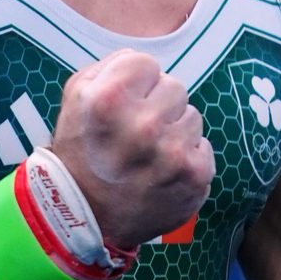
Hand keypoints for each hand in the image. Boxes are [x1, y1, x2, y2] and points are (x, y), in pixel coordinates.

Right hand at [47, 49, 214, 247]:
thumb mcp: (76, 97)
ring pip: (192, 116)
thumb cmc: (80, 151)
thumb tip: (145, 63)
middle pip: (174, 87)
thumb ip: (110, 67)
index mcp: (110, 99)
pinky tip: (163, 171)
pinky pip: (203, 147)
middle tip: (136, 132)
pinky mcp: (195, 176)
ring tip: (149, 154)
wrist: (83, 216)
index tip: (124, 104)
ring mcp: (173, 152)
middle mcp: (143, 124)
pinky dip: (187, 158)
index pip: (147, 63)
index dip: (135, 82)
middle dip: (157, 105)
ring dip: (174, 131)